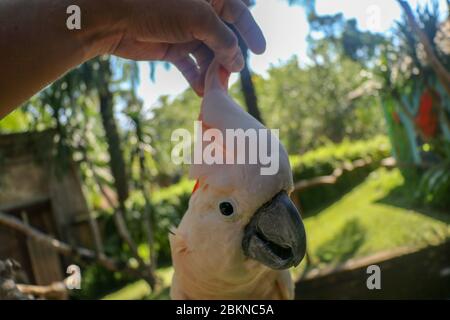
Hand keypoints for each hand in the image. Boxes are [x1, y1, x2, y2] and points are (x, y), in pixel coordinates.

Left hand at [107, 0, 265, 94]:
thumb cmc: (156, 7)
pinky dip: (196, 78)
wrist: (113, 20)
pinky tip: (200, 90)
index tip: (261, 51)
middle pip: (224, 39)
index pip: (237, 13)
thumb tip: (238, 62)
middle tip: (229, 76)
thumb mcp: (199, 19)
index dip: (250, 31)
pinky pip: (191, 66)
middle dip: (228, 58)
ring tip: (215, 88)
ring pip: (209, 55)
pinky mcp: (173, 49)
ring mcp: (186, 32)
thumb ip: (223, 40)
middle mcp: (199, 15)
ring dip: (213, 72)